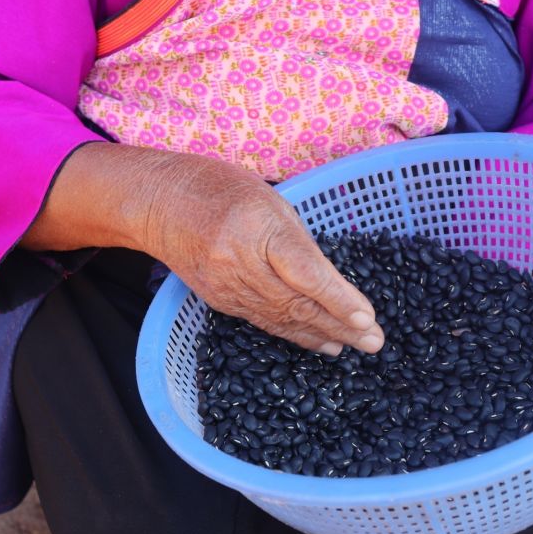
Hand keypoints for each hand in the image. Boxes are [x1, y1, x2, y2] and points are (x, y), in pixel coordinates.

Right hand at [144, 154, 383, 354]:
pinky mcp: (219, 300)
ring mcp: (225, 286)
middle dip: (340, 325)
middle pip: (297, 303)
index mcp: (256, 227)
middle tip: (374, 342)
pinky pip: (263, 322)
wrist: (158, 204)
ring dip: (322, 335)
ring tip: (355, 345)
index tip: (367, 318)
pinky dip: (294, 334)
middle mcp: (239, 263)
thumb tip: (332, 280)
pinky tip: (319, 342)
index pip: (305, 272)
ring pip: (282, 319)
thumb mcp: (269, 199)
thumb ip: (297, 239)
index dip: (338, 299)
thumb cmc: (220, 188)